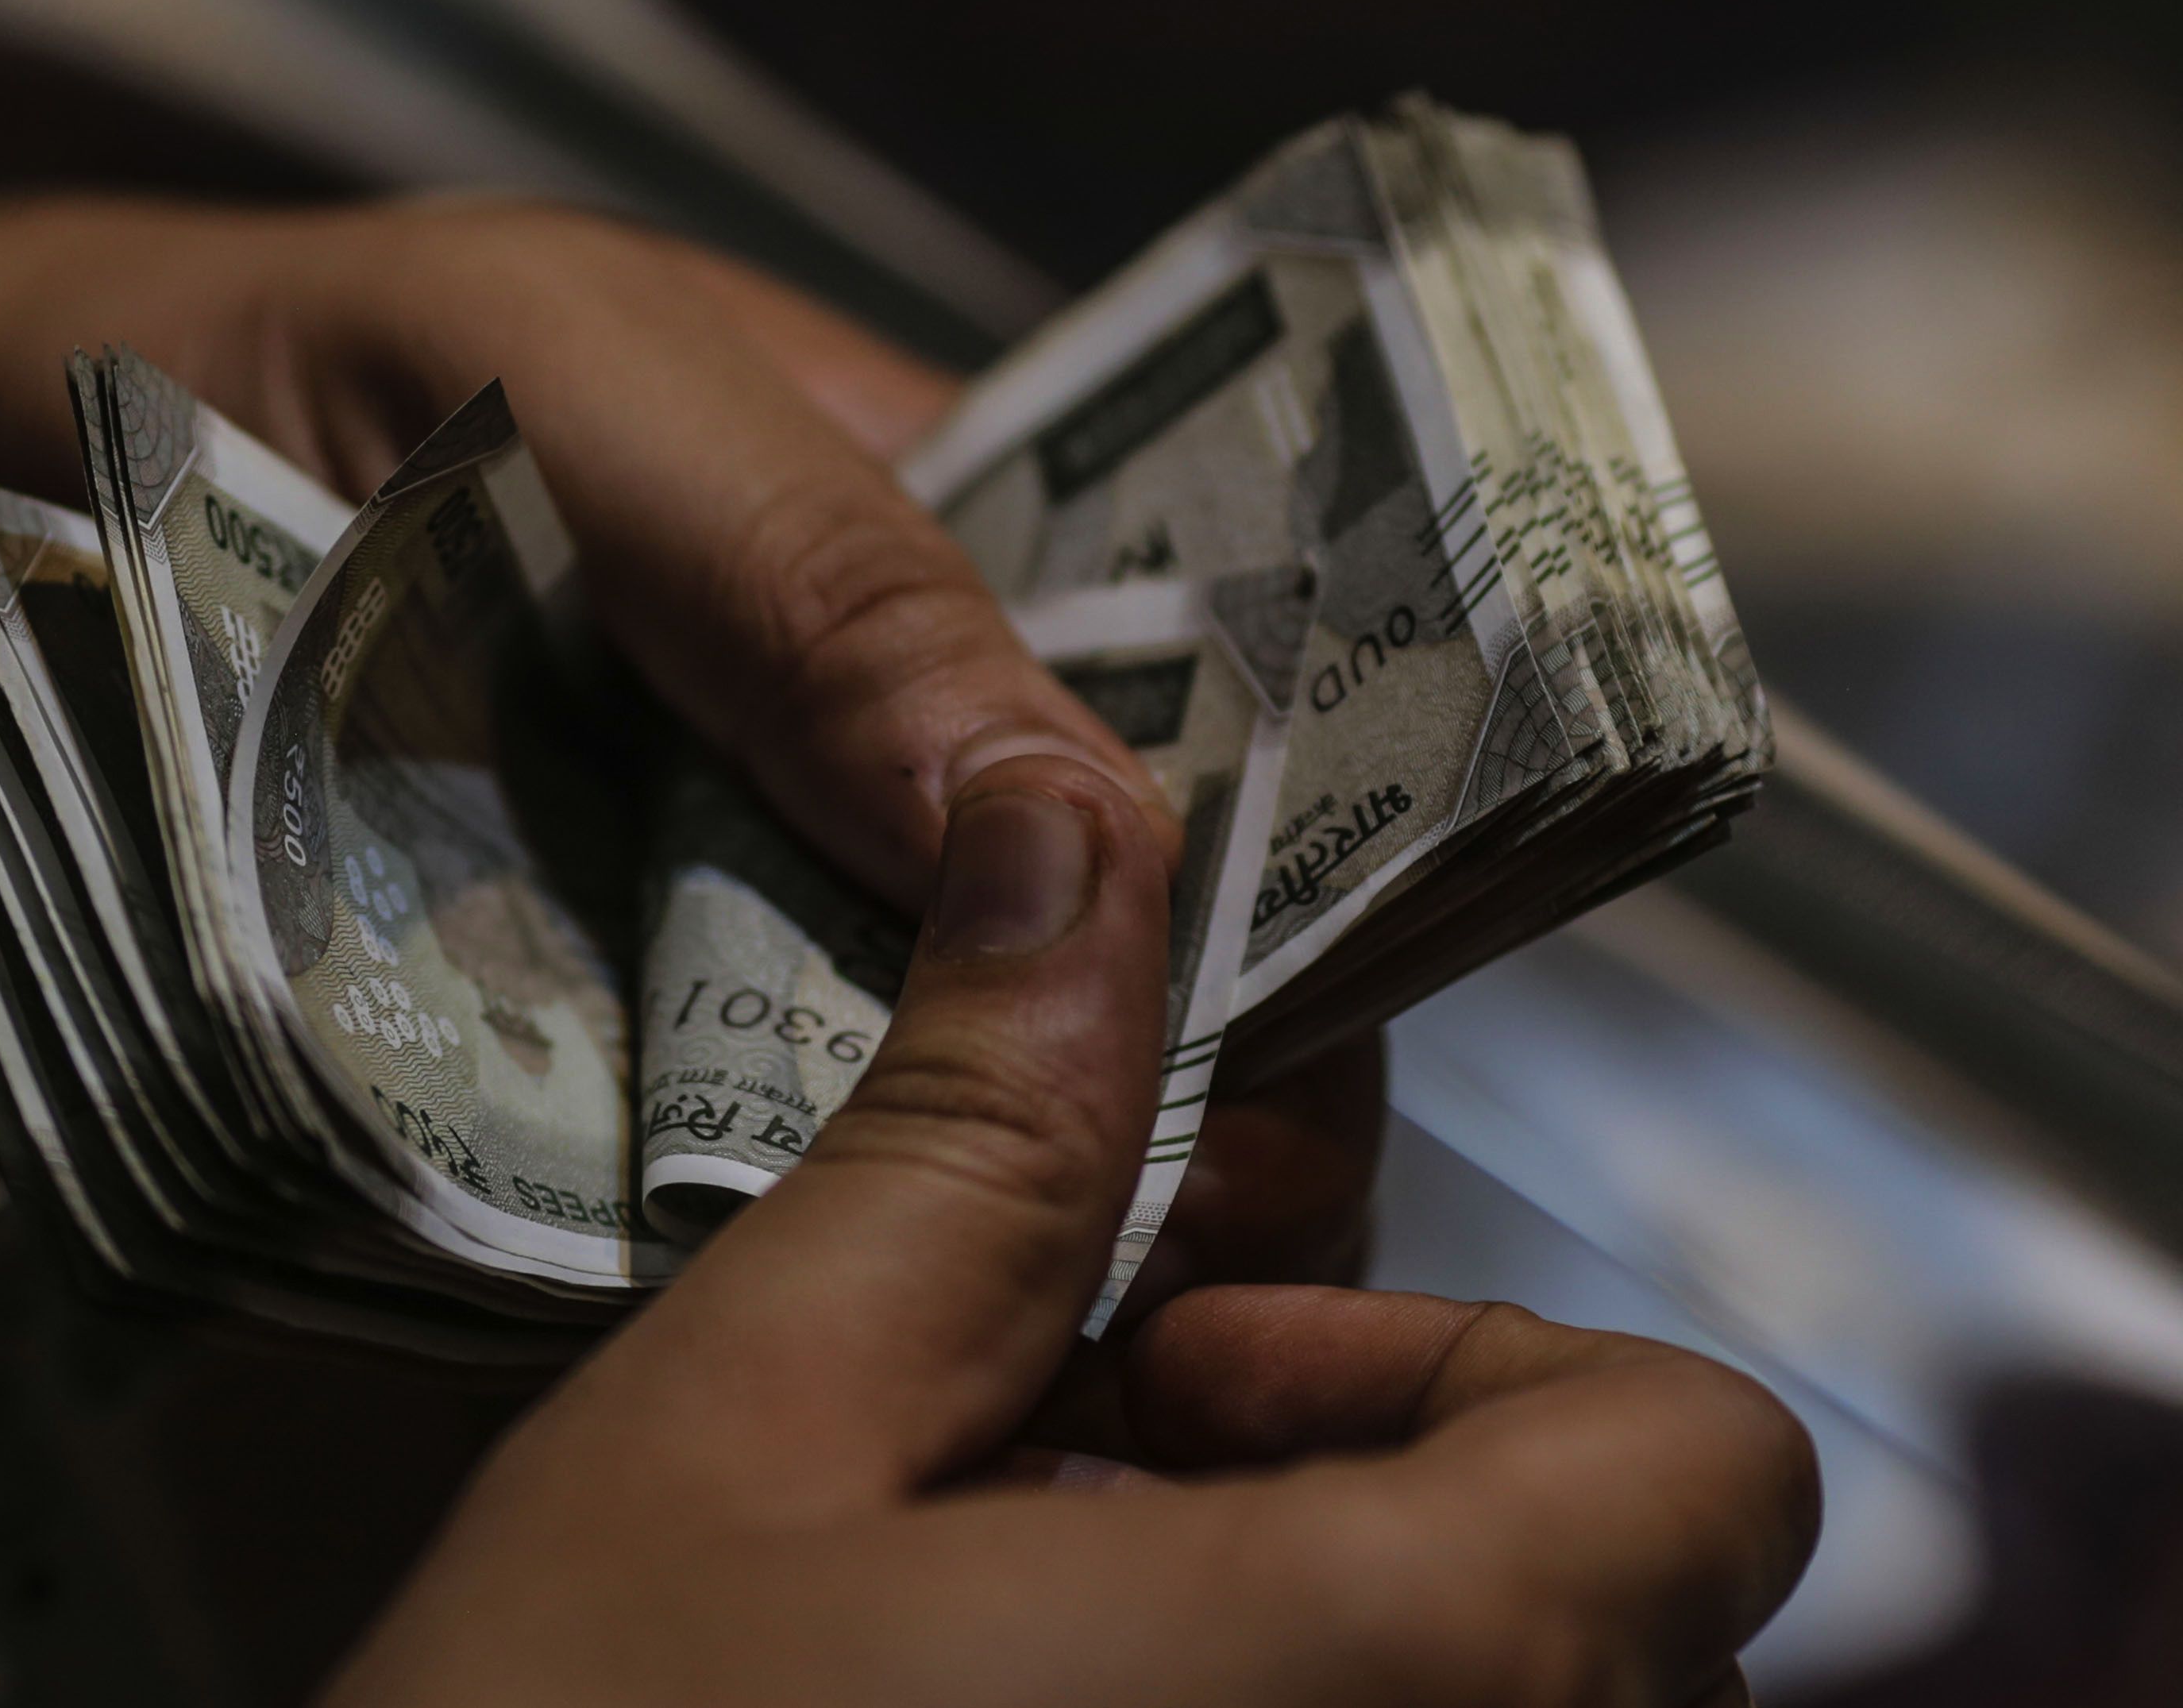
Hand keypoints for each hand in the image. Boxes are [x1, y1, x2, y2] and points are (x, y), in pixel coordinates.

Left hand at [0, 193, 1381, 1271]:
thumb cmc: (239, 370)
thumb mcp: (545, 361)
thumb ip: (793, 550)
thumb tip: (1063, 804)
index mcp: (891, 588)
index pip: (1161, 759)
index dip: (1255, 904)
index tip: (1274, 1050)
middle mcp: (810, 813)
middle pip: (1056, 999)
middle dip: (1116, 1121)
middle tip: (1140, 1240)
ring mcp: (662, 988)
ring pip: (882, 1159)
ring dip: (943, 1255)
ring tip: (995, 1340)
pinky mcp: (503, 1133)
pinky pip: (655, 1253)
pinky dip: (712, 1316)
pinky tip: (783, 1374)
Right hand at [328, 756, 1820, 1707]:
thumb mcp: (749, 1421)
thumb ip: (980, 1136)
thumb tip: (1075, 827)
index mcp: (1389, 1671)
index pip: (1702, 1466)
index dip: (1471, 1368)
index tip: (1195, 1368)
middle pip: (1598, 1601)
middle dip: (1352, 1487)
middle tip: (1052, 1475)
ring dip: (1294, 1619)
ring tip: (1003, 1615)